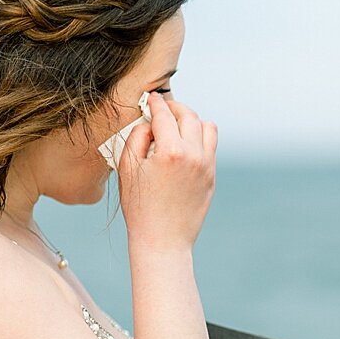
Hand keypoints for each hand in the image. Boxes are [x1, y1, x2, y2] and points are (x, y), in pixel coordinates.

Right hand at [119, 93, 216, 251]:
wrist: (162, 240)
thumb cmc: (139, 207)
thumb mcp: (127, 168)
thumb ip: (137, 137)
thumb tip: (150, 122)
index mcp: (171, 151)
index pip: (164, 115)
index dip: (155, 103)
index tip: (150, 98)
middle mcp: (194, 155)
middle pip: (188, 115)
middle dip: (174, 108)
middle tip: (163, 108)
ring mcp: (207, 166)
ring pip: (206, 127)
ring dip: (191, 120)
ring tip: (177, 124)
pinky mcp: (212, 176)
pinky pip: (211, 145)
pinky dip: (200, 137)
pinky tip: (185, 142)